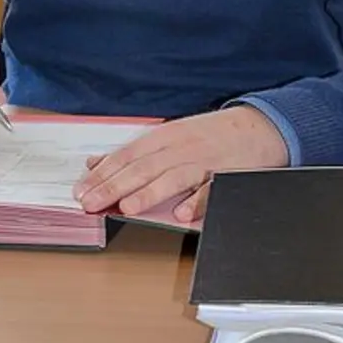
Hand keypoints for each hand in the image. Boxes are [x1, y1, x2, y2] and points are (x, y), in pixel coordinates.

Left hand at [73, 106, 288, 221]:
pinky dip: (197, 202)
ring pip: (174, 177)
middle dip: (115, 185)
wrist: (260, 127)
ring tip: (127, 207)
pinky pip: (212, 191)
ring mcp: (206, 161)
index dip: (103, 172)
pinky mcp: (228, 176)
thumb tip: (95, 162)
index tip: (82, 190)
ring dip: (150, 192)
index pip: (127, 155)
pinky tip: (182, 214)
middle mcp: (182, 147)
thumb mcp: (169, 136)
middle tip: (92, 203)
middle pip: (144, 167)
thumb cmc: (209, 135)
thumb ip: (134, 152)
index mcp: (165, 136)